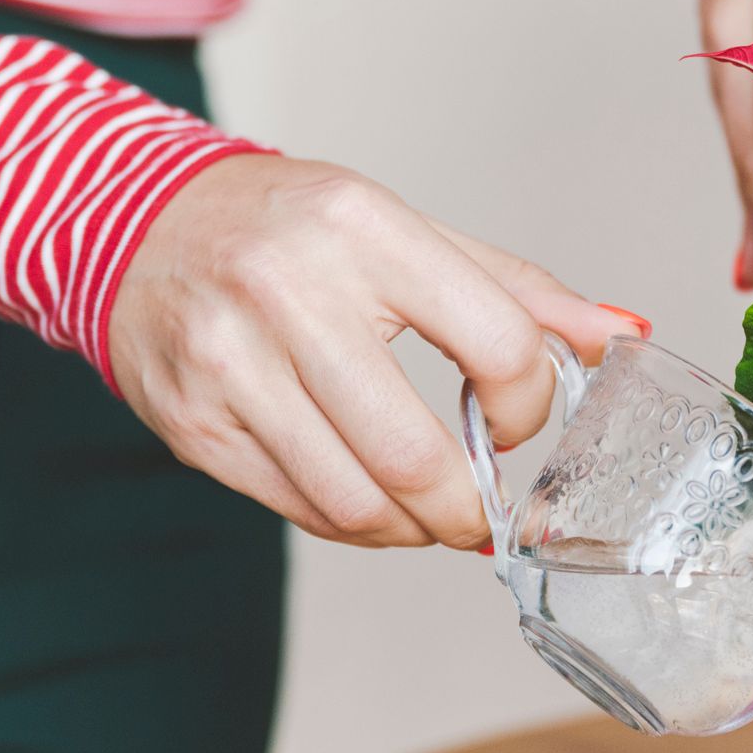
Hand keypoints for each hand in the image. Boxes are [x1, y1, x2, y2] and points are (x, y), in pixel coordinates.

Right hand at [109, 154, 641, 548]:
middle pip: (417, 455)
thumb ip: (516, 289)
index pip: (495, 345)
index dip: (528, 404)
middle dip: (469, 508)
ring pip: (355, 501)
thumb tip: (620, 336)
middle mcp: (289, 292)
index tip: (514, 415)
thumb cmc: (288, 225)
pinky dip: (352, 524)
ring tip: (428, 513)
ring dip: (414, 530)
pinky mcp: (191, 424)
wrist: (133, 222)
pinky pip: (297, 509)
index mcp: (364, 228)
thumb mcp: (406, 229)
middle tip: (482, 512)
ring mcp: (230, 364)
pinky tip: (368, 499)